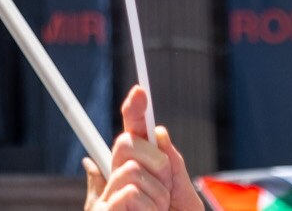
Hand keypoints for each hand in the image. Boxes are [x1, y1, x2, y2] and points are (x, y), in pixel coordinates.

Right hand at [82, 88, 203, 210]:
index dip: (134, 110)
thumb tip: (158, 132)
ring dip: (156, 195)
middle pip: (125, 142)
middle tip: (166, 189)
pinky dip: (149, 208)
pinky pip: (130, 193)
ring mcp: (108, 196)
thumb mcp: (183, 195)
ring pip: (132, 170)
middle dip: (155, 161)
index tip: (140, 91)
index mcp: (139, 172)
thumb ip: (174, 166)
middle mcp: (118, 179)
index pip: (132, 135)